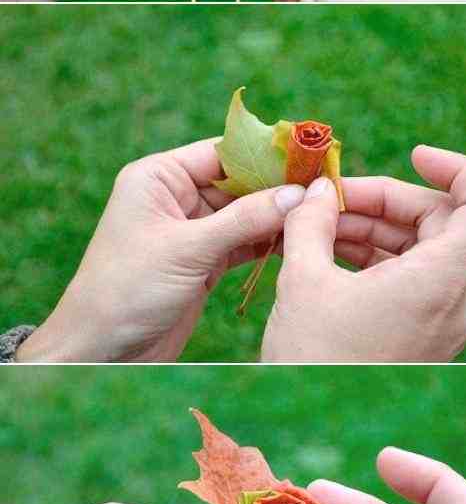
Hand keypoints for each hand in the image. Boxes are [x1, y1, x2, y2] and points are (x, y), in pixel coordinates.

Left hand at [16, 143, 305, 361]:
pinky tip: (299, 240)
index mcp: (157, 178)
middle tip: (326, 188)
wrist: (100, 351)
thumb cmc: (126, 290)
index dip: (266, 154)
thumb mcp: (187, 249)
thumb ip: (244, 220)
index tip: (310, 156)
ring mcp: (190, 231)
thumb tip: (297, 193)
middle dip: (278, 186)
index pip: (221, 152)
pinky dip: (268, 242)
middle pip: (239, 181)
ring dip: (278, 216)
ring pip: (245, 214)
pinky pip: (243, 243)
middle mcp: (174, 198)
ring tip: (322, 214)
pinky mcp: (202, 262)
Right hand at [260, 150, 465, 365]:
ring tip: (313, 226)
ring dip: (372, 230)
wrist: (308, 430)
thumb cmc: (310, 361)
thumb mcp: (301, 279)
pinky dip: (374, 260)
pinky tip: (324, 254)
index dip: (458, 169)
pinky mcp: (424, 339)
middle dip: (385, 201)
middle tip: (327, 200)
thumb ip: (313, 220)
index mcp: (440, 281)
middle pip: (441, 223)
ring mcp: (443, 323)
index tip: (412, 155)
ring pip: (421, 252)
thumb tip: (319, 191)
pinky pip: (410, 281)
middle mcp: (455, 302)